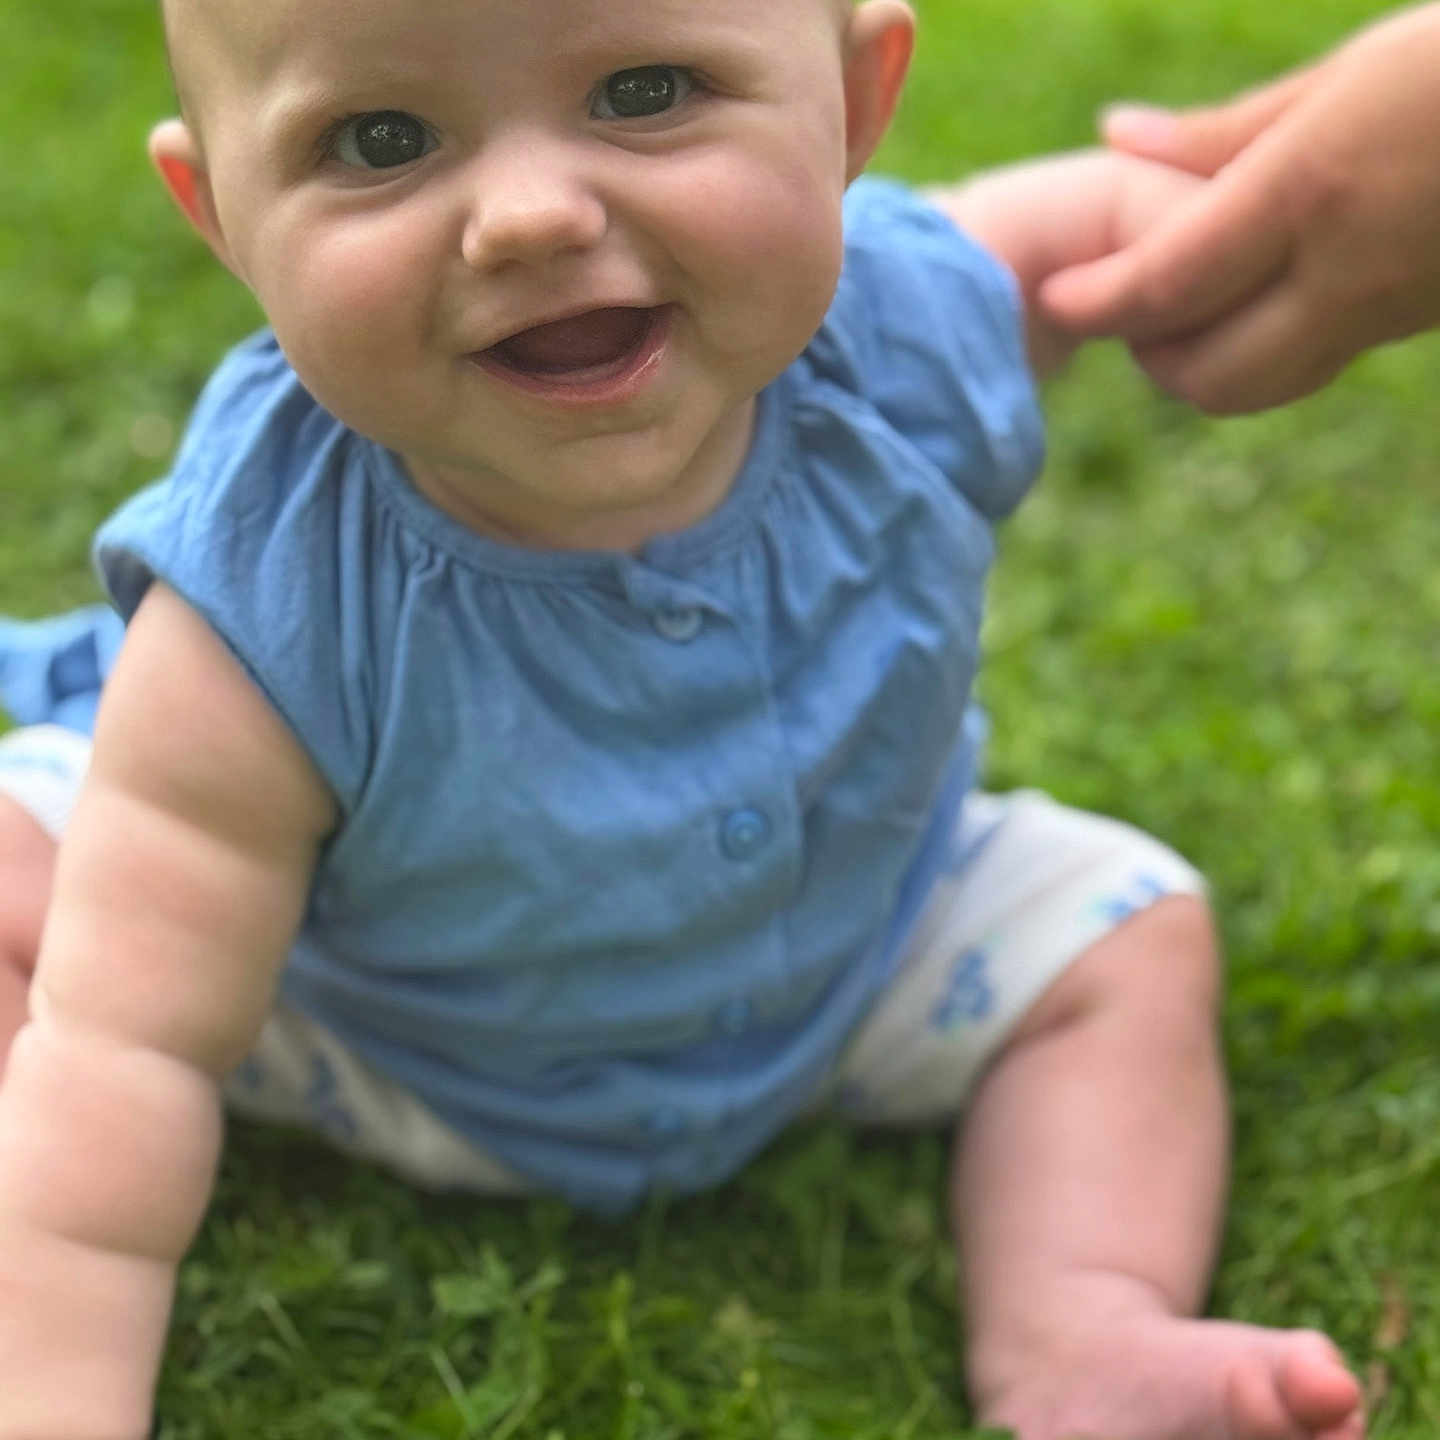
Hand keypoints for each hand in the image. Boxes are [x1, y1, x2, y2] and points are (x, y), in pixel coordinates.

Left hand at [1039, 3, 1439, 412]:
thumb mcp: (1352, 70)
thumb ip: (1223, 130)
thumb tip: (1114, 135)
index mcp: (1313, 191)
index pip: (1166, 285)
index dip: (1097, 303)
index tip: (1053, 300)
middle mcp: (1348, 272)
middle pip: (1204, 373)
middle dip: (1147, 354)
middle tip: (1121, 303)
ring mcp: (1389, 312)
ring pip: (1257, 385)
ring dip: (1199, 362)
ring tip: (1183, 298)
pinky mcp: (1416, 327)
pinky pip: (1310, 362)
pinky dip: (1259, 348)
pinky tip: (1255, 293)